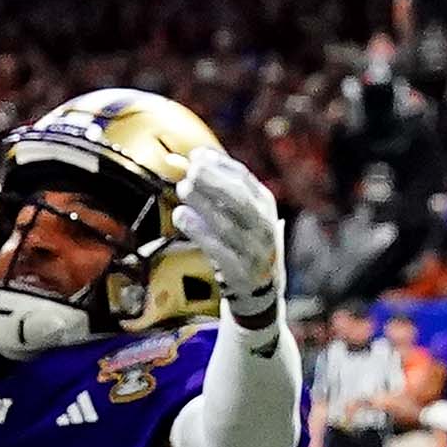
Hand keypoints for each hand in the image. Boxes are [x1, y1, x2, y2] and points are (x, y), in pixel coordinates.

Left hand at [174, 147, 285, 331]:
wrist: (260, 291)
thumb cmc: (242, 242)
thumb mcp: (240, 212)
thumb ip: (218, 187)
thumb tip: (191, 157)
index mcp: (265, 204)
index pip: (244, 179)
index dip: (220, 165)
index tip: (196, 155)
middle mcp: (264, 225)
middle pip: (241, 200)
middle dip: (215, 182)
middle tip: (190, 171)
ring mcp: (254, 250)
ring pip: (228, 224)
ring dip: (204, 204)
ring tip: (182, 189)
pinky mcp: (239, 272)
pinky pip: (218, 250)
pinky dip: (199, 232)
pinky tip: (181, 216)